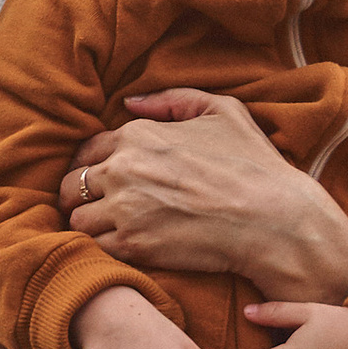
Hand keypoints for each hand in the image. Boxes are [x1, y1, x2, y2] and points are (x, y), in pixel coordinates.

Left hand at [60, 88, 347, 300]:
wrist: (276, 221)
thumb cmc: (254, 166)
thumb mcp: (224, 112)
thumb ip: (174, 98)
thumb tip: (130, 102)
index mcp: (138, 134)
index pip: (87, 150)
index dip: (91, 166)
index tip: (101, 181)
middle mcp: (123, 169)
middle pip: (71, 185)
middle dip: (80, 196)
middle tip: (99, 209)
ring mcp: (125, 208)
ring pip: (77, 219)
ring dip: (90, 226)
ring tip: (111, 231)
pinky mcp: (133, 245)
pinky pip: (95, 247)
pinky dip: (104, 249)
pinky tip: (125, 248)